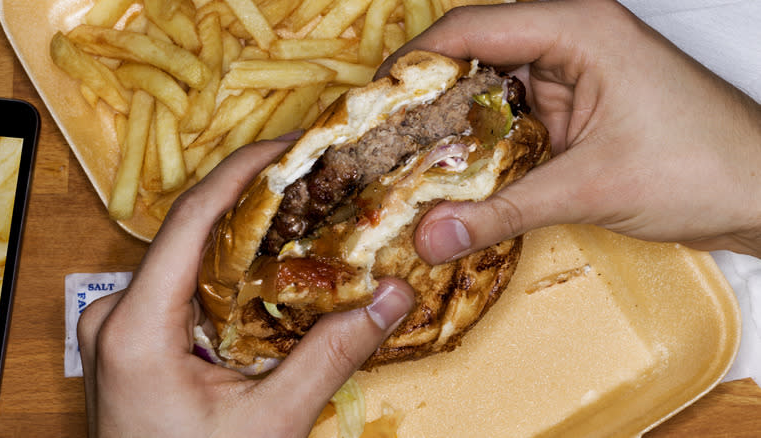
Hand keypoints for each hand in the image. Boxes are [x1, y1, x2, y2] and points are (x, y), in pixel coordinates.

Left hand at [77, 140, 414, 437]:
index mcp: (135, 327)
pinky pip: (182, 285)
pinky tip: (270, 266)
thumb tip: (390, 298)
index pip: (191, 220)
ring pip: (189, 258)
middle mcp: (116, 314)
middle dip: (253, 200)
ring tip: (300, 214)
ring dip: (243, 236)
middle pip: (190, 232)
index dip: (242, 173)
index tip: (289, 146)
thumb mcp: (269, 423)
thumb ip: (330, 357)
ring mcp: (120, 326)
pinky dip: (228, 270)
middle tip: (311, 178)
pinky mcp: (132, 338)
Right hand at [379, 0, 760, 261]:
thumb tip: (431, 235)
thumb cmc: (704, 167)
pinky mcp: (577, 109)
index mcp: (577, 28)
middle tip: (383, 142)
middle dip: (427, 99)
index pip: (471, 28)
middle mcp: (570, 40)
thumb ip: (503, 211)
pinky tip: (458, 177)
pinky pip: (513, 119)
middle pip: (474, 57)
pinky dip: (484, 146)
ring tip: (407, 163)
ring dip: (454, 127)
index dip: (415, 62)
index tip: (374, 103)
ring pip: (491, 91)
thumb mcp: (591, 187)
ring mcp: (574, 75)